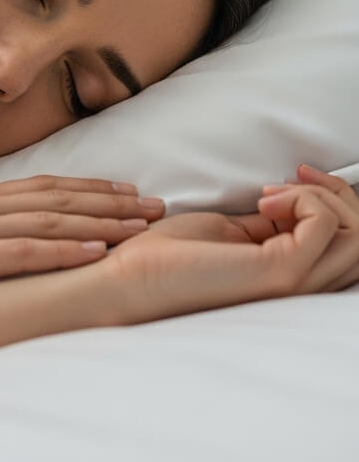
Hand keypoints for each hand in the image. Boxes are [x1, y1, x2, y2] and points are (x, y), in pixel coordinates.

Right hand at [0, 175, 165, 301]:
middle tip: (156, 205)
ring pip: (50, 219)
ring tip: (143, 226)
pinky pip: (22, 252)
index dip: (89, 187)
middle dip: (111, 202)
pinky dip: (63, 249)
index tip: (126, 189)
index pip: (42, 185)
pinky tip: (95, 251)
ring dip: (102, 222)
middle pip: (57, 197)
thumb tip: (1, 231)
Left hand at [105, 165, 358, 324]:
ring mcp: (293, 283)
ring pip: (357, 235)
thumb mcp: (225, 230)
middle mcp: (300, 286)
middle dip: (337, 194)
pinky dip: (304, 200)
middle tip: (295, 176)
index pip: (348, 241)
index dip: (332, 200)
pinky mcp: (278, 273)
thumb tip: (286, 204)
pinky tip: (264, 200)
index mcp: (288, 275)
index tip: (294, 175)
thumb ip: (264, 224)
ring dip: (322, 196)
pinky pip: (325, 226)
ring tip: (273, 192)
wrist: (126, 276)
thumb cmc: (164, 255)